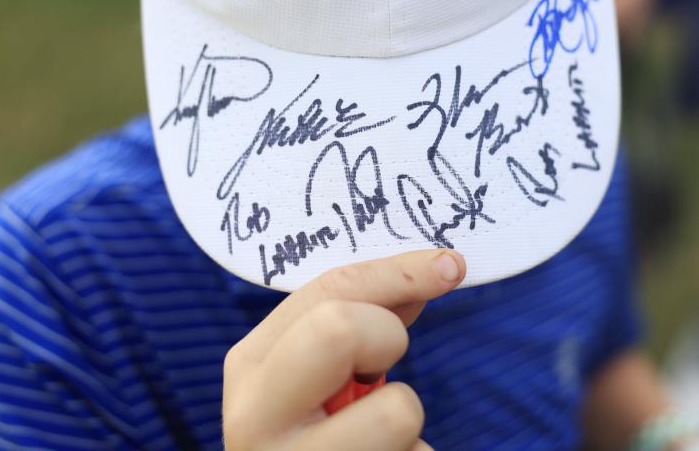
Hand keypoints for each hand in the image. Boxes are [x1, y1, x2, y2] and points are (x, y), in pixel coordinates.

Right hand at [222, 250, 466, 450]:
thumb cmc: (313, 425)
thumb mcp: (316, 365)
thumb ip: (364, 316)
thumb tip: (435, 270)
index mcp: (250, 364)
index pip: (327, 291)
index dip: (397, 272)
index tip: (448, 265)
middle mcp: (254, 418)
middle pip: (339, 330)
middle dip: (387, 336)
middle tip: (382, 366)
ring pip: (396, 412)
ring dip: (406, 420)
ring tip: (376, 437)